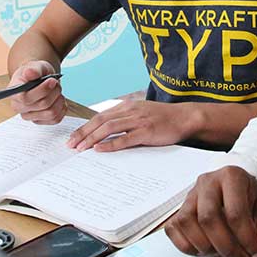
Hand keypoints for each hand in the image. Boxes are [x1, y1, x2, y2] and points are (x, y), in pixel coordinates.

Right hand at [9, 60, 64, 124]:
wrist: (39, 78)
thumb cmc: (35, 73)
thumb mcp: (35, 66)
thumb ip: (34, 69)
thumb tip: (30, 73)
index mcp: (14, 93)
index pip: (25, 98)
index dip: (42, 90)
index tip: (52, 80)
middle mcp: (19, 107)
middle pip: (42, 105)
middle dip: (54, 91)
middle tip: (55, 82)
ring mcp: (29, 116)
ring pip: (51, 113)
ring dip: (59, 100)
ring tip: (56, 90)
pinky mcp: (39, 121)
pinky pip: (56, 119)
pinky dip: (61, 108)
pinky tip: (58, 99)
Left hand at [65, 100, 198, 151]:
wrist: (184, 117)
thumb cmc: (163, 118)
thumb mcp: (141, 114)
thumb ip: (125, 121)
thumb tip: (106, 134)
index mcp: (126, 106)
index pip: (100, 116)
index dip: (85, 127)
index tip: (74, 138)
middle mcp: (130, 111)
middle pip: (100, 121)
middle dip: (83, 133)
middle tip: (71, 145)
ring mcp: (138, 120)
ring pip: (108, 128)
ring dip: (92, 138)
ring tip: (81, 148)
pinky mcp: (146, 131)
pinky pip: (125, 138)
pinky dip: (110, 144)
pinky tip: (99, 149)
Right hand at [165, 166, 256, 256]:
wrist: (240, 193)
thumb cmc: (252, 200)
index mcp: (232, 176)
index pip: (235, 212)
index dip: (246, 239)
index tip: (255, 254)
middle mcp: (207, 182)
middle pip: (208, 218)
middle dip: (226, 247)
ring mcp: (189, 195)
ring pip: (186, 222)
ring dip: (205, 247)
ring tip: (223, 252)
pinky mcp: (178, 209)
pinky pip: (173, 229)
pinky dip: (187, 246)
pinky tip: (205, 249)